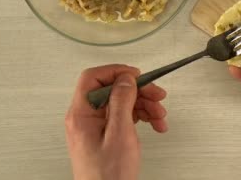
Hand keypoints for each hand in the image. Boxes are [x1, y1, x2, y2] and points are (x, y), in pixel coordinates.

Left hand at [65, 65, 167, 179]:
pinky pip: (124, 116)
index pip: (93, 78)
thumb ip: (121, 102)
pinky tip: (154, 124)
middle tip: (157, 96)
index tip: (136, 76)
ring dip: (144, 105)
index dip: (116, 72)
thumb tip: (125, 79)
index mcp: (81, 114)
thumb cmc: (108, 176)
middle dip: (138, 91)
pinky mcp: (105, 135)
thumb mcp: (119, 134)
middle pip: (112, 89)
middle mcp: (85, 118)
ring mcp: (95, 127)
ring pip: (122, 102)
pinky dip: (141, 117)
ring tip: (160, 116)